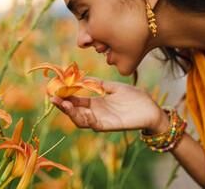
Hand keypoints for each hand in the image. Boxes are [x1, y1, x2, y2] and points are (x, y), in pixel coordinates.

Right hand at [50, 77, 168, 132]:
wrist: (151, 109)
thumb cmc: (135, 98)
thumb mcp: (114, 87)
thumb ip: (100, 84)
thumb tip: (83, 78)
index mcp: (95, 103)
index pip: (75, 100)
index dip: (65, 95)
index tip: (55, 88)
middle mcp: (95, 113)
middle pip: (74, 111)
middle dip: (62, 105)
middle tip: (53, 97)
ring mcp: (102, 120)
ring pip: (80, 121)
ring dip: (71, 113)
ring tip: (65, 104)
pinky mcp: (111, 126)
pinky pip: (96, 126)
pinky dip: (89, 120)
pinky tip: (86, 111)